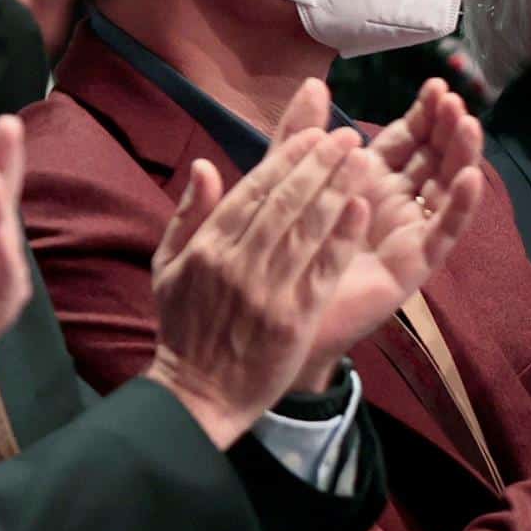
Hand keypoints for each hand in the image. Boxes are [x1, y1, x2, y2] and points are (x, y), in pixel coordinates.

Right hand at [145, 126, 373, 448]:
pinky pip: (324, 269)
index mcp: (208, 247)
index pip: (254, 190)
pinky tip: (361, 207)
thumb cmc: (184, 328)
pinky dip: (343, 237)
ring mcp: (269, 291)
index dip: (287, 158)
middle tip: (347, 136)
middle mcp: (238, 264)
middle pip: (285, 202)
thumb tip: (205, 165)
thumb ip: (188, 215)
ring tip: (361, 158)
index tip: (313, 134)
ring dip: (337, 188)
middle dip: (319, 163)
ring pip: (308, 228)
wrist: (199, 396)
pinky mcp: (295, 318)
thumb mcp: (169, 267)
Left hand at [273, 78, 485, 379]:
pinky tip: (470, 178)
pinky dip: (459, 207)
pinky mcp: (411, 267)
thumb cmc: (279, 248)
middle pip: (433, 159)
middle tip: (453, 99)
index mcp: (370, 180)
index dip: (423, 113)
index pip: (407, 139)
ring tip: (468, 125)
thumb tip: (315, 82)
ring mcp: (407, 234)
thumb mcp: (289, 179)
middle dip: (446, 128)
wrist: (270, 311)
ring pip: (444, 190)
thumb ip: (301, 133)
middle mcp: (395, 204)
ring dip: (460, 157)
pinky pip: (442, 235)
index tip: (435, 85)